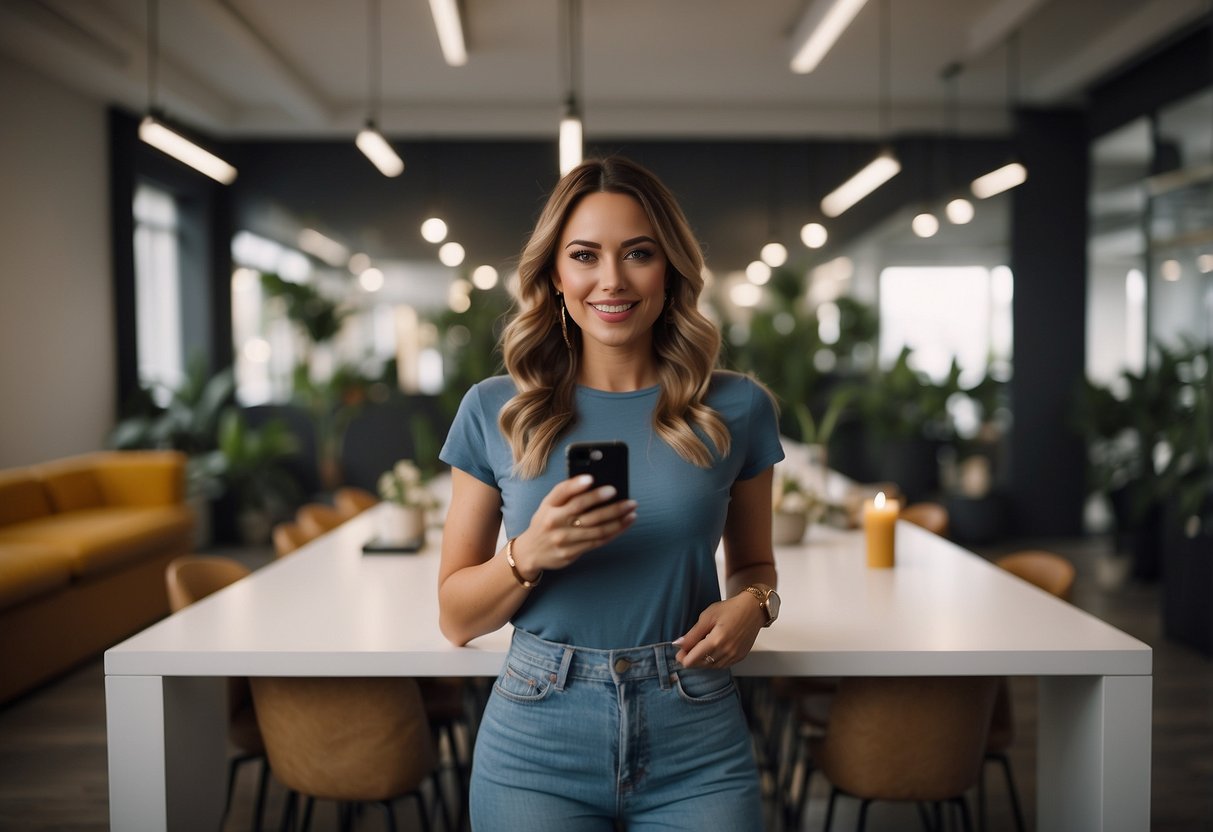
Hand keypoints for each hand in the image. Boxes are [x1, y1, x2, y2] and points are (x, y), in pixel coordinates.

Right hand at [512, 475, 636, 577]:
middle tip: (624, 495)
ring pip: (595, 528)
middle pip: (582, 509)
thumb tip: (596, 484)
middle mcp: (553, 521)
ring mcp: (562, 539)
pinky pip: (598, 541)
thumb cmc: (546, 522)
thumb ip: (566, 495)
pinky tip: (625, 523)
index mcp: (548, 506)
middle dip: (604, 501)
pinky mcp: (571, 553)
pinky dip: (614, 531)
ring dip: (617, 518)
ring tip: (631, 509)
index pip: (561, 492)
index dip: (576, 485)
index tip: (591, 478)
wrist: (531, 552)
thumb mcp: (548, 505)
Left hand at [674, 593, 764, 668]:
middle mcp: (726, 652)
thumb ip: (692, 634)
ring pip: (711, 667)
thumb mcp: (707, 617)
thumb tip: (677, 645)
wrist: (753, 609)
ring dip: (702, 661)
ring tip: (700, 648)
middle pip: (701, 665)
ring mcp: (734, 656)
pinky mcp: (740, 657)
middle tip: (688, 648)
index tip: (679, 651)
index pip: (692, 660)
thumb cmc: (730, 609)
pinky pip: (722, 665)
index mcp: (716, 641)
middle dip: (692, 659)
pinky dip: (714, 661)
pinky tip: (712, 651)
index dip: (682, 657)